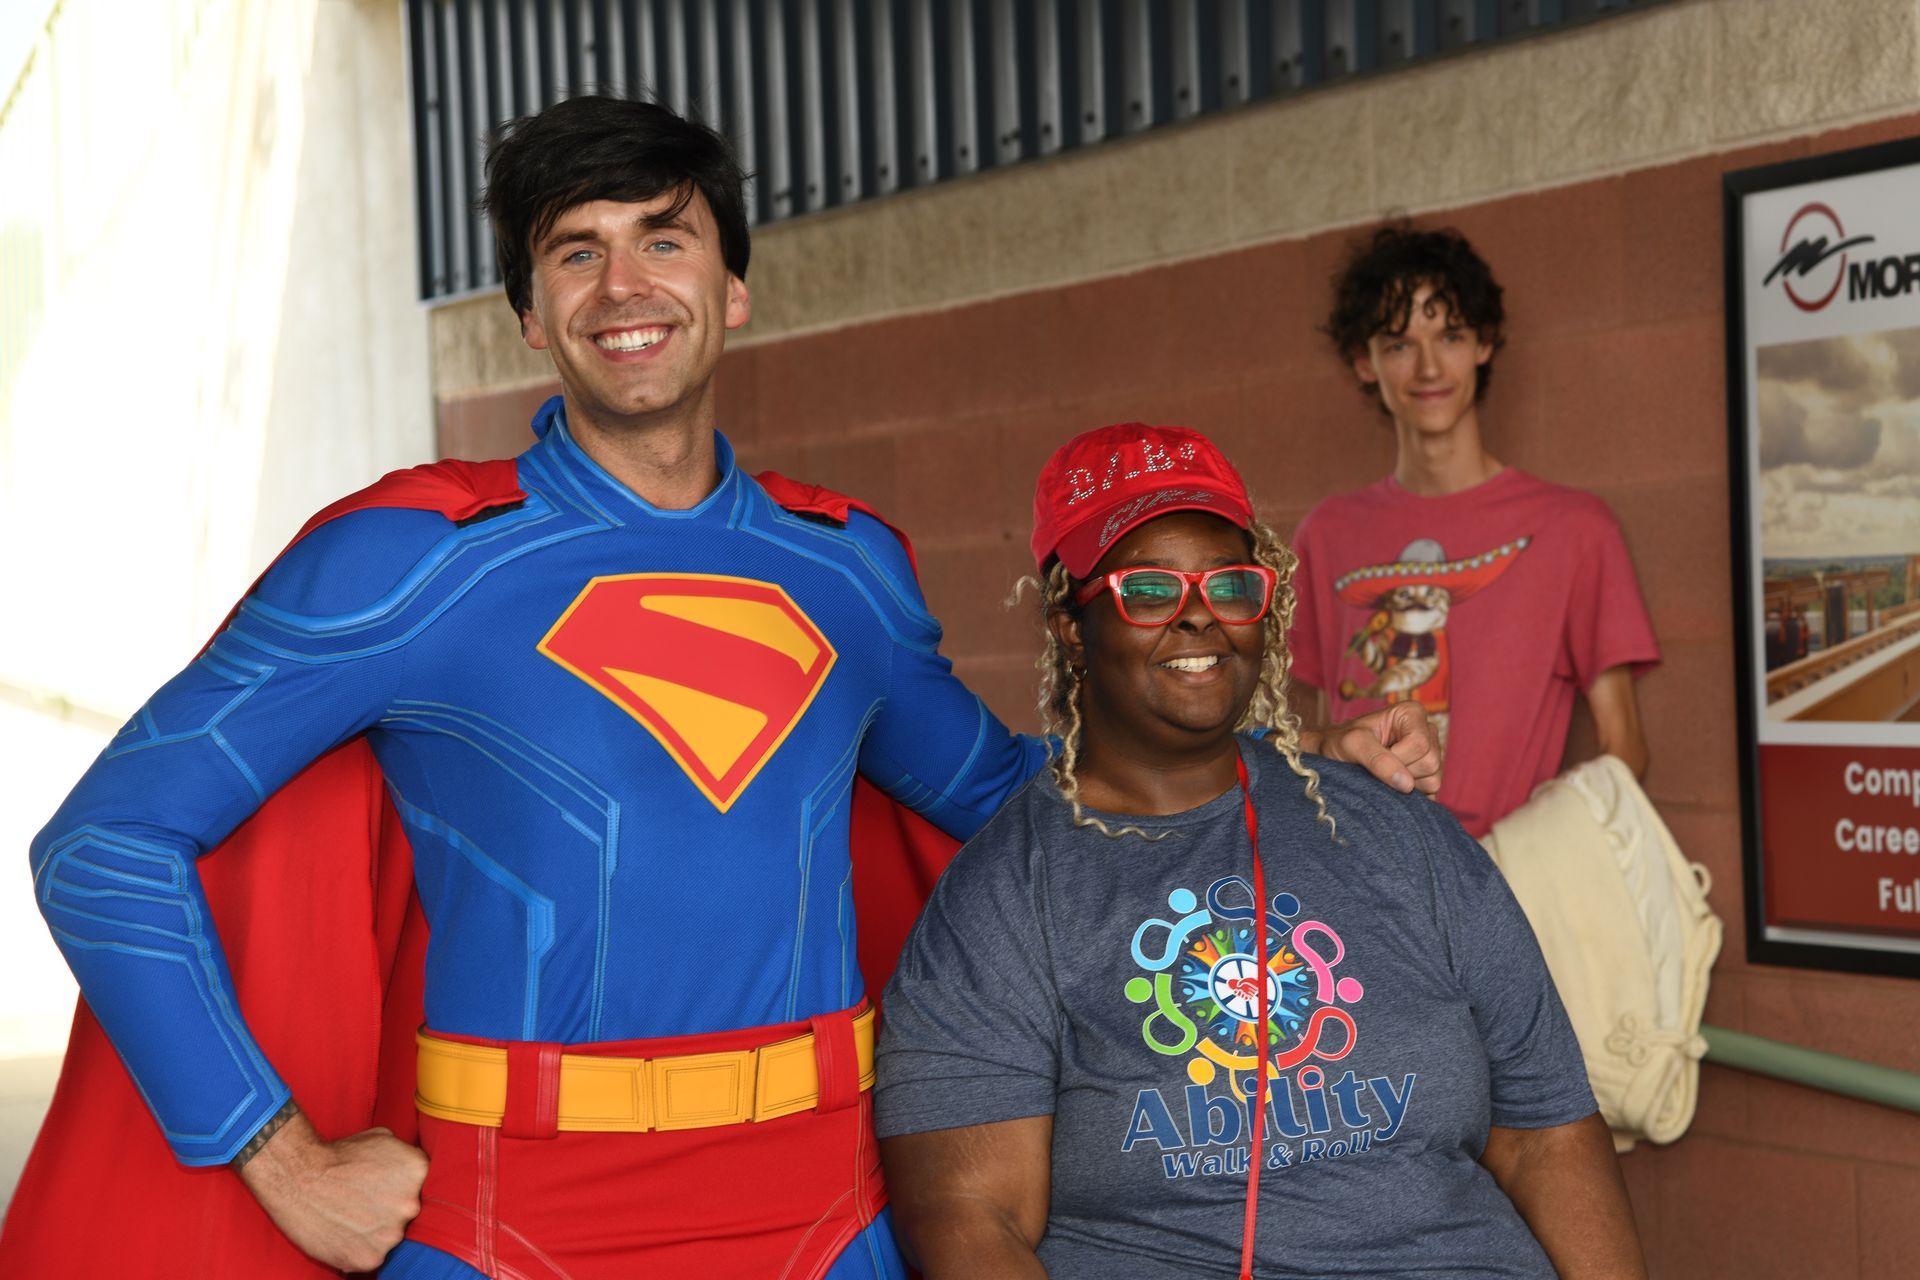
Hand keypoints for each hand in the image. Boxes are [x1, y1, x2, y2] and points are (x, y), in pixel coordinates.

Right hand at [234, 1106, 428, 1271]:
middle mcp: (411, 1206)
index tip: (390, 1188)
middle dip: (392, 1209)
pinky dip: (360, 1248)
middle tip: (367, 1203)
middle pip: (410, 1214)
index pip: (425, 1186)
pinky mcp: (368, 1259)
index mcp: (418, 1173)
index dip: (406, 1188)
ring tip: (352, 1217)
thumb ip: (406, 1157)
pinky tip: (345, 1233)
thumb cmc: (338, 1155)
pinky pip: (372, 1256)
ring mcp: (390, 1235)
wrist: (298, 1176)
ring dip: (377, 1231)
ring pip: (391, 1237)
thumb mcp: (383, 1140)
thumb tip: (417, 1170)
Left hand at [1308, 702, 1441, 795]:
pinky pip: (1432, 793)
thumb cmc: (1340, 743)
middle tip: (1378, 765)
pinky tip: (1392, 783)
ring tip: (1384, 773)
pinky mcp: (1429, 775)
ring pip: (1434, 780)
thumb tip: (1407, 785)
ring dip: (1405, 785)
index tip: (1373, 754)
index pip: (1420, 744)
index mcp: (1412, 713)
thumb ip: (1377, 760)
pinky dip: (1411, 795)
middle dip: (1401, 771)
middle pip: (1431, 763)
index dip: (1397, 757)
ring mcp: (1431, 754)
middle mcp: (1426, 731)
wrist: (1333, 755)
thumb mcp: (1352, 744)